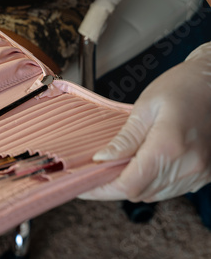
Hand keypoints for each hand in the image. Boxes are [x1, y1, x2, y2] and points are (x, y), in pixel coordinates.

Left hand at [79, 42, 210, 202]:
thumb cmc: (182, 86)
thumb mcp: (145, 107)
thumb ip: (125, 138)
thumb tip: (101, 159)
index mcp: (168, 146)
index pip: (128, 184)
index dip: (102, 189)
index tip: (82, 185)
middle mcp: (187, 165)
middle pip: (139, 193)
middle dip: (113, 187)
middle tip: (94, 172)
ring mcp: (199, 172)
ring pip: (154, 195)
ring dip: (133, 185)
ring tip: (115, 167)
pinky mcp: (205, 174)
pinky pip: (170, 190)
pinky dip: (151, 184)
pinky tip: (141, 166)